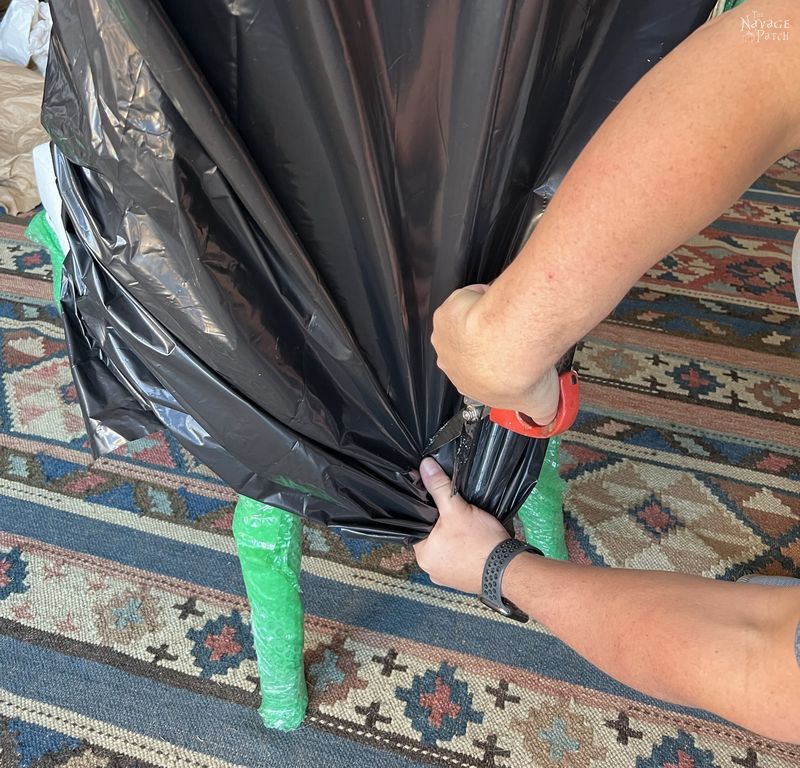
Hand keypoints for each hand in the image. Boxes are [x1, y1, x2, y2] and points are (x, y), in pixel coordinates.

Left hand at [413, 458, 507, 593]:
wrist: (510, 570)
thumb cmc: (480, 542)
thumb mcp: (457, 509)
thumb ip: (439, 487)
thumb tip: (425, 466)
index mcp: (422, 555)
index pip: (419, 526)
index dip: (428, 511)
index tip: (438, 501)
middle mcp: (430, 569)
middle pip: (432, 537)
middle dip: (443, 524)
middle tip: (456, 511)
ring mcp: (447, 577)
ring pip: (447, 547)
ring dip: (455, 537)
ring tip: (466, 525)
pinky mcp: (463, 580)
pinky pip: (459, 558)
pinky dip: (464, 549)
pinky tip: (473, 540)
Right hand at [431, 285, 559, 424]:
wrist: (508, 342)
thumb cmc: (516, 373)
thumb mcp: (540, 404)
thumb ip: (542, 412)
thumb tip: (549, 420)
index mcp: (469, 386)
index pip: (476, 378)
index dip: (492, 368)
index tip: (509, 362)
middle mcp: (451, 363)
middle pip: (466, 350)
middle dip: (485, 342)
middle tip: (511, 336)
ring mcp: (446, 337)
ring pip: (463, 325)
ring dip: (481, 320)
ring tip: (506, 318)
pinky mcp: (447, 313)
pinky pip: (465, 301)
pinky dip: (479, 298)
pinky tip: (496, 304)